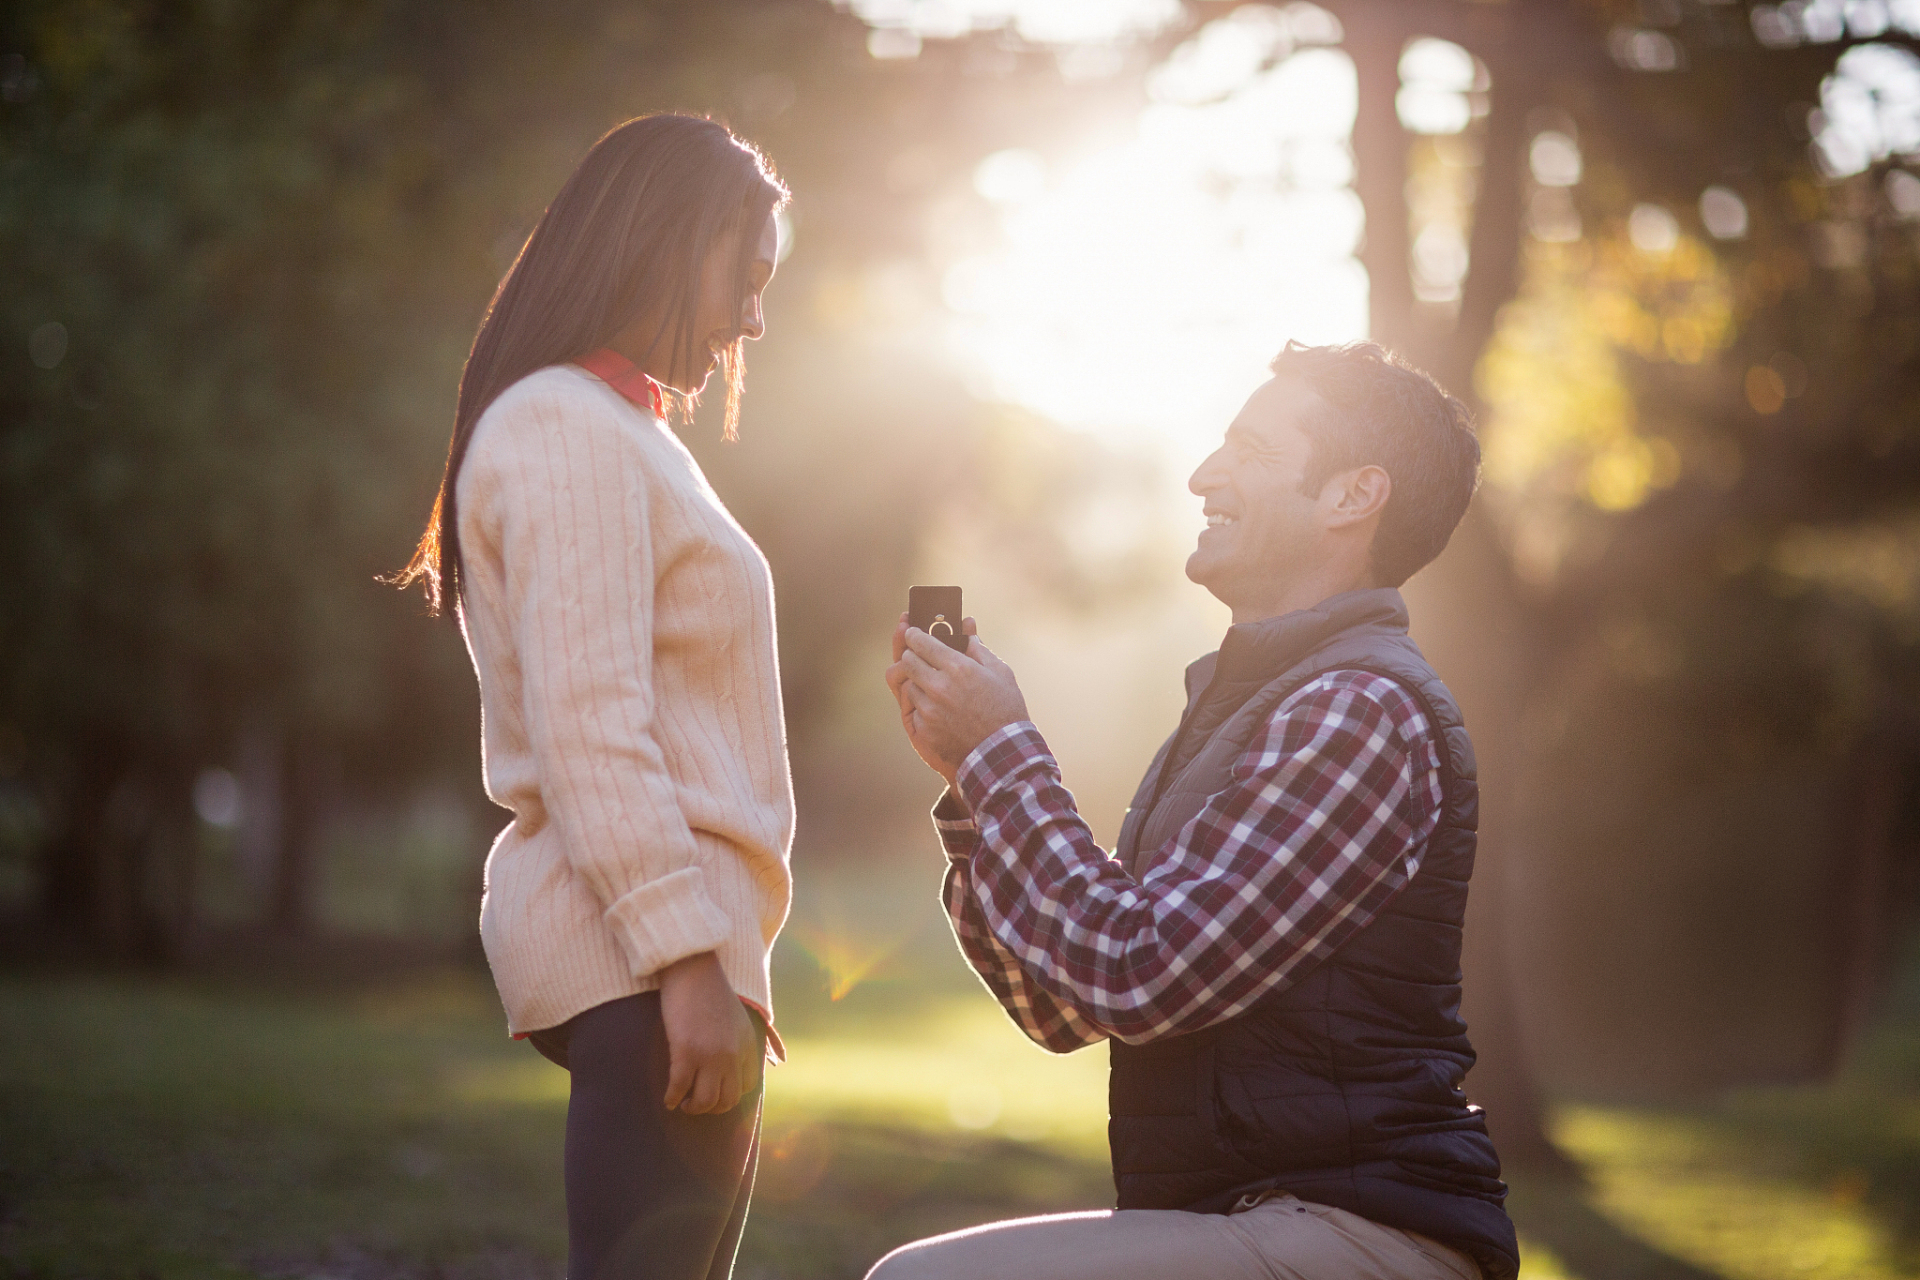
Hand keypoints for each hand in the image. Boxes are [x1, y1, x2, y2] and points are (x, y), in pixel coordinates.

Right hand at [657, 951, 761, 1113]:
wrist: (693, 969)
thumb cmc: (709, 990)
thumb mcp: (736, 1017)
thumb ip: (737, 1040)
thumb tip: (729, 1062)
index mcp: (747, 1044)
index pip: (747, 1086)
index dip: (730, 1095)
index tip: (715, 1093)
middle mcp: (733, 1054)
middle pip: (727, 1100)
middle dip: (711, 1108)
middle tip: (695, 1104)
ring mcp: (710, 1056)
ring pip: (705, 1101)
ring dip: (692, 1108)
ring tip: (682, 1103)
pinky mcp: (687, 1053)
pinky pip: (680, 1089)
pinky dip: (672, 1099)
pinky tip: (668, 1099)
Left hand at [884, 613, 1030, 785]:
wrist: (1003, 754)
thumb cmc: (1006, 710)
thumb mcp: (1000, 673)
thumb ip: (978, 647)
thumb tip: (967, 624)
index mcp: (958, 668)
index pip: (922, 642)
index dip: (913, 634)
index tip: (912, 632)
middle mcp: (939, 687)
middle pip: (907, 661)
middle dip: (911, 655)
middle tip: (918, 656)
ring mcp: (929, 711)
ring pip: (909, 687)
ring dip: (918, 684)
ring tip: (936, 689)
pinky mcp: (925, 730)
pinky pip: (914, 711)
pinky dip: (923, 708)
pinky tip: (940, 712)